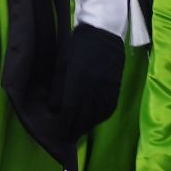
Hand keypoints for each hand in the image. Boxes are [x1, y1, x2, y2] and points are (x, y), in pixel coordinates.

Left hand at [53, 23, 123, 140]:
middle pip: (84, 117)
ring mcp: (106, 89)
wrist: (103, 32)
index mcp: (77, 81)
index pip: (69, 111)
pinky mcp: (116, 88)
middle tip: (67, 138)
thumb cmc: (78, 46)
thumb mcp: (63, 64)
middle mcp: (92, 88)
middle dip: (74, 130)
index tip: (59, 135)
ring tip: (79, 132)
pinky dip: (100, 118)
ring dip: (87, 126)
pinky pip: (108, 109)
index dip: (64, 125)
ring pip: (97, 116)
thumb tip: (54, 109)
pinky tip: (93, 120)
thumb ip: (59, 88)